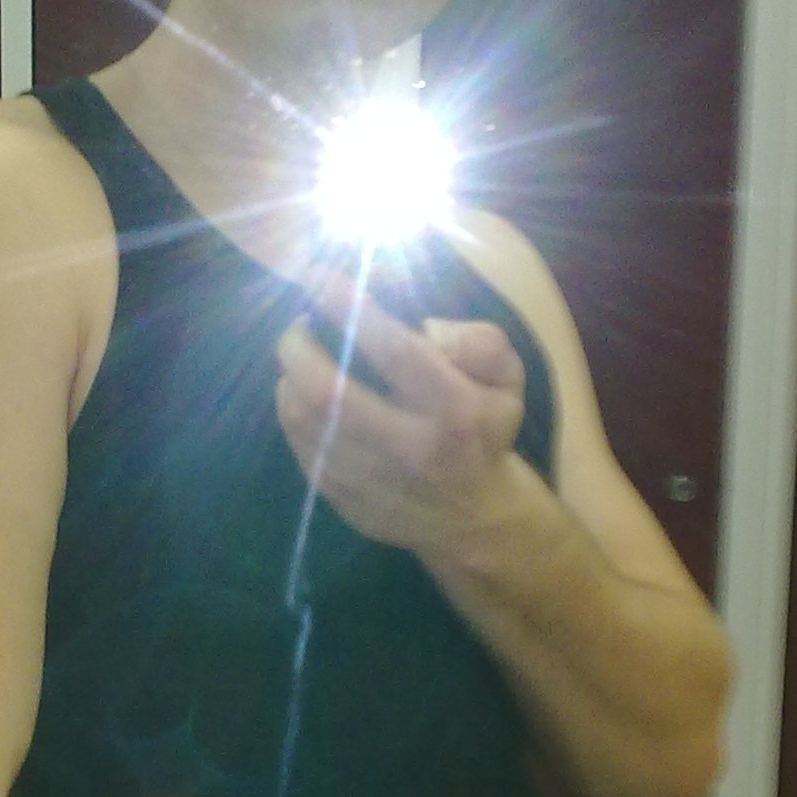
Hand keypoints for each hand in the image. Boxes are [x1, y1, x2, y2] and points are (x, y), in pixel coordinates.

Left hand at [274, 271, 524, 561]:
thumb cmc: (486, 432)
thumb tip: (425, 327)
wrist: (476, 519)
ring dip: (289, 376)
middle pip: (326, 392)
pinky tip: (304, 394)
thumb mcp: (507, 380)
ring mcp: (370, 481)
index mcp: (455, 411)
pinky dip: (292, 411)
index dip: (350, 307)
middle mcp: (408, 449)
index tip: (319, 276)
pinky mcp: (342, 500)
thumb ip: (478, 342)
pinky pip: (299, 445)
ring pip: (302, 419)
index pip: (395, 350)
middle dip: (298, 346)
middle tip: (299, 324)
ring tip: (301, 357)